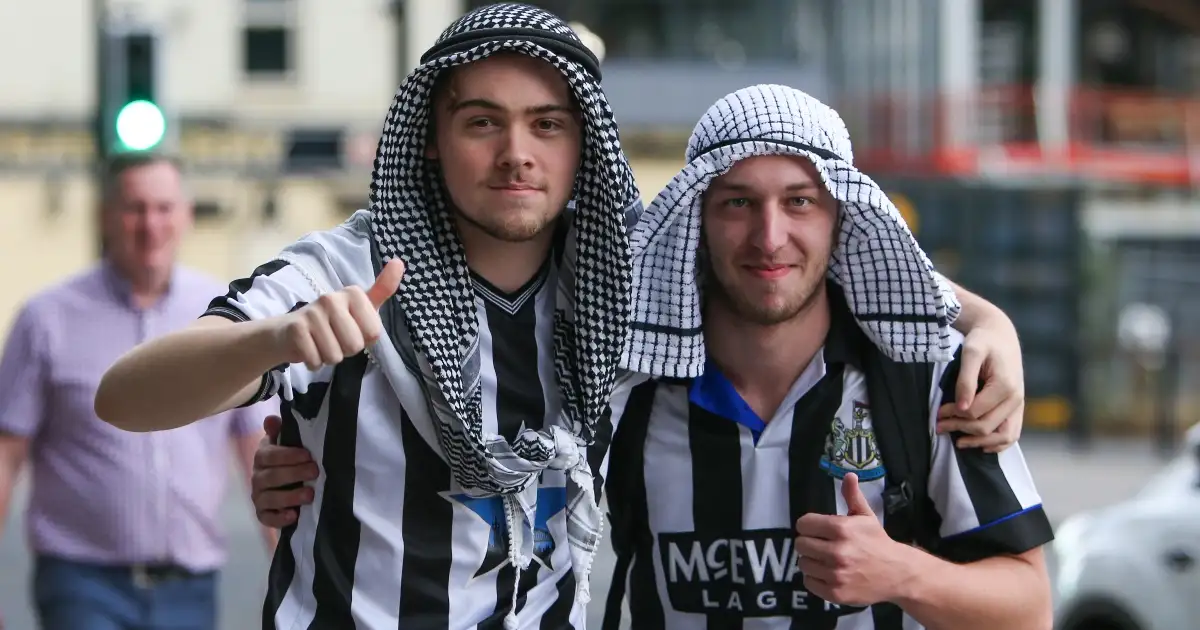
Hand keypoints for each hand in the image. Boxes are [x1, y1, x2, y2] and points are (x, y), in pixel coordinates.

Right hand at [253, 415, 317, 527]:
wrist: (286, 485)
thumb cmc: (289, 460)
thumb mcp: (287, 443)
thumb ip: (280, 431)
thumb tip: (271, 419)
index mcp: (262, 457)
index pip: (268, 455)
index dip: (287, 455)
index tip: (307, 455)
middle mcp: (257, 477)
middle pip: (271, 477)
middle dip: (294, 474)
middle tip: (315, 472)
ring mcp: (259, 497)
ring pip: (269, 498)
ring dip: (290, 497)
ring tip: (310, 494)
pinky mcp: (263, 514)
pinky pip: (267, 518)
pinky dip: (279, 519)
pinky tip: (294, 516)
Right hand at [274, 259, 404, 369]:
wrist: (290, 331)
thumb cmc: (333, 321)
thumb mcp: (362, 307)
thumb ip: (383, 289)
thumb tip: (399, 262)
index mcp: (353, 293)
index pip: (374, 333)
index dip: (364, 339)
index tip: (352, 329)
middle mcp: (332, 298)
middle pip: (355, 345)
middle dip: (346, 350)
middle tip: (334, 338)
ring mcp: (312, 312)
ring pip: (335, 356)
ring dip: (329, 357)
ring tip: (321, 343)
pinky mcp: (296, 329)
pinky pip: (316, 360)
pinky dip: (314, 363)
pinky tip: (309, 350)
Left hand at [794, 473, 908, 606]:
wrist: (897, 573)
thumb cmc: (877, 542)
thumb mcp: (866, 516)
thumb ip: (852, 496)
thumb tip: (849, 475)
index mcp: (841, 529)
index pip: (803, 524)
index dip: (808, 525)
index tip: (816, 529)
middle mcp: (836, 552)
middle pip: (800, 544)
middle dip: (809, 543)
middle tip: (821, 545)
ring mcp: (835, 574)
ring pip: (803, 564)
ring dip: (812, 561)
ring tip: (825, 560)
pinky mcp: (835, 593)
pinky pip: (809, 583)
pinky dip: (815, 578)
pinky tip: (828, 574)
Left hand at [937, 321, 1023, 452]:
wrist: (1000, 334)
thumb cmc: (983, 341)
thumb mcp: (971, 352)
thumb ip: (966, 380)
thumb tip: (961, 408)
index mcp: (1005, 385)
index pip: (975, 412)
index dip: (954, 416)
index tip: (938, 412)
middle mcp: (1015, 398)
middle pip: (986, 426)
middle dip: (960, 428)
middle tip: (939, 425)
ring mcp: (1019, 404)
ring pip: (1004, 436)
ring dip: (980, 442)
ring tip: (958, 442)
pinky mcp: (1017, 407)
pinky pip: (1013, 433)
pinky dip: (998, 444)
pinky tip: (982, 445)